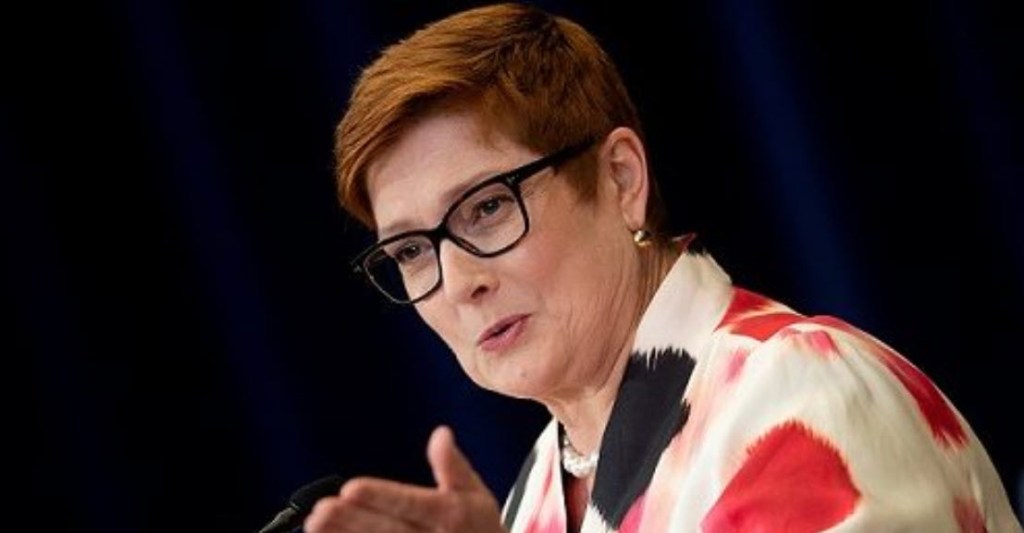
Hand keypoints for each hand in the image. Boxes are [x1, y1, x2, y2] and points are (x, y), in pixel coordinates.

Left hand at [304, 426, 505, 531]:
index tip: (351, 487)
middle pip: (388, 531)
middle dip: (353, 521)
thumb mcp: (477, 495)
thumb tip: (440, 433)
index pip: (411, 504)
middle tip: (322, 509)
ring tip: (315, 525)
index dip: (381, 496)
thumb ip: (453, 466)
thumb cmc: (480, 529)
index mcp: (451, 515)